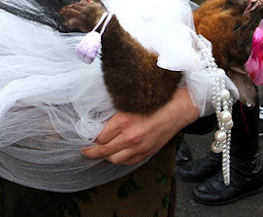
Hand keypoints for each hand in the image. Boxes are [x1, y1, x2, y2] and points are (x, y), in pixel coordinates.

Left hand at [82, 88, 198, 165]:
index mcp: (124, 121)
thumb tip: (99, 121)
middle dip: (91, 152)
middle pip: (104, 151)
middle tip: (85, 150)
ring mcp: (140, 146)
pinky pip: (129, 161)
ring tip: (100, 152)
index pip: (99, 136)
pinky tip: (117, 153)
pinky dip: (120, 159)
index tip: (86, 136)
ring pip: (115, 159)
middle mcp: (131, 136)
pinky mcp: (148, 152)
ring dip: (106, 156)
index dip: (90, 138)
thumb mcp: (129, 103)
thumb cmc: (155, 101)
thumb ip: (115, 113)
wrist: (178, 108)